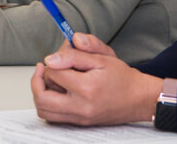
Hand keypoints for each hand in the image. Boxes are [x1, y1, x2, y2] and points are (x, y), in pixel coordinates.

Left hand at [31, 33, 161, 125]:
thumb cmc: (123, 77)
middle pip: (42, 97)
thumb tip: (53, 57)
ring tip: (49, 79)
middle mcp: (81, 106)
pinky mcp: (80, 123)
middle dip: (37, 80)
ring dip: (40, 93)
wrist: (139, 98)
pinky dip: (48, 105)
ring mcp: (79, 117)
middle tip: (43, 69)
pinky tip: (56, 92)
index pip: (54, 73)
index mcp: (86, 88)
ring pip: (44, 110)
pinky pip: (53, 117)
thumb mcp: (103, 57)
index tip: (60, 56)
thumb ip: (77, 53)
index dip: (53, 61)